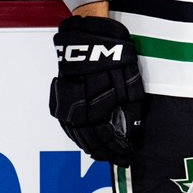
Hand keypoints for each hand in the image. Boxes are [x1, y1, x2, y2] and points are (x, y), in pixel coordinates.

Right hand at [49, 14, 142, 165]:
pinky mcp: (60, 97)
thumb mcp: (130, 80)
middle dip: (104, 151)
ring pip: (76, 134)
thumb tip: (132, 131)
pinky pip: (67, 124)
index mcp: (97, 105)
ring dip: (89, 146)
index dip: (117, 149)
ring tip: (101, 153)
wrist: (88, 33)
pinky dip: (76, 135)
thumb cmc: (113, 54)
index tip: (126, 155)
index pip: (107, 137)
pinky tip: (84, 139)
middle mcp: (78, 108)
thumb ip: (131, 108)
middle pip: (90, 140)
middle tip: (115, 158)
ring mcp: (66, 103)